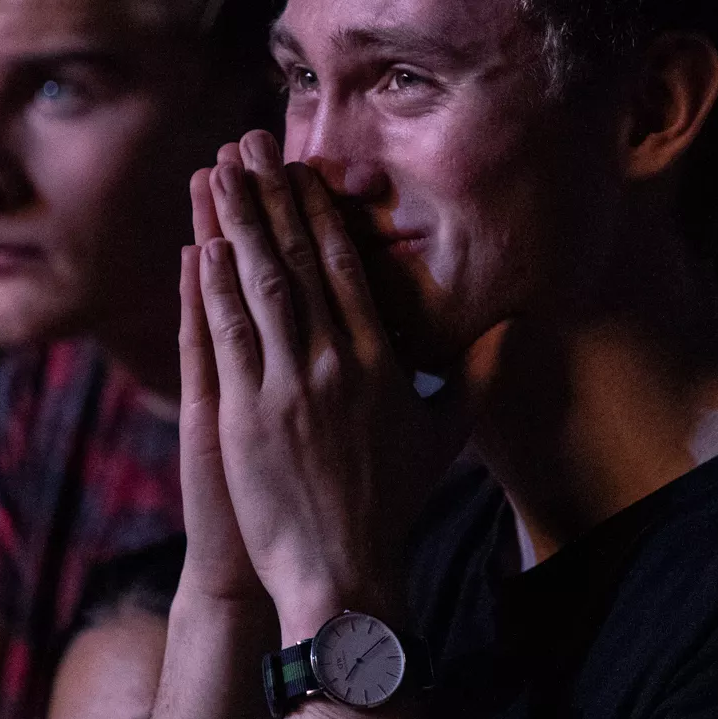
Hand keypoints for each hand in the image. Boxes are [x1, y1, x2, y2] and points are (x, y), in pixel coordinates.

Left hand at [192, 130, 466, 639]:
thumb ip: (476, 376)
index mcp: (379, 362)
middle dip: (273, 197)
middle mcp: (336, 364)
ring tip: (220, 173)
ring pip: (260, 286)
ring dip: (238, 223)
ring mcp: (288, 387)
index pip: (346, 268)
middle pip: (300, 261)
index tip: (302, 168)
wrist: (344, 574)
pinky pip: (228, 335)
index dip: (319, 212)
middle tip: (252, 143)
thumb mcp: (443, 435)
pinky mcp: (246, 415)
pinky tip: (202, 243)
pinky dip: (214, 285)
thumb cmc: (391, 507)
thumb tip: (515, 329)